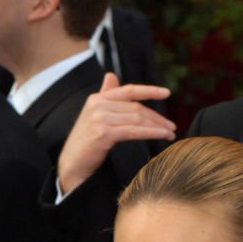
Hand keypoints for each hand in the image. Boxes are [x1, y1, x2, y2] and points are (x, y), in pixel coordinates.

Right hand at [58, 73, 174, 195]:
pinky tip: (162, 136)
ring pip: (137, 119)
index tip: (166, 93)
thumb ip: (105, 96)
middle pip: (136, 108)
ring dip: (158, 126)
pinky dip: (151, 133)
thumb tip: (111, 75)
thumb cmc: (84, 143)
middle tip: (171, 125)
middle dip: (156, 117)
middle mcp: (97, 105)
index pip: (128, 91)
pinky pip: (134, 131)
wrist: (71, 165)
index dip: (149, 90)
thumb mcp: (93, 116)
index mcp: (96, 99)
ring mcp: (100, 119)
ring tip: (170, 133)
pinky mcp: (104, 133)